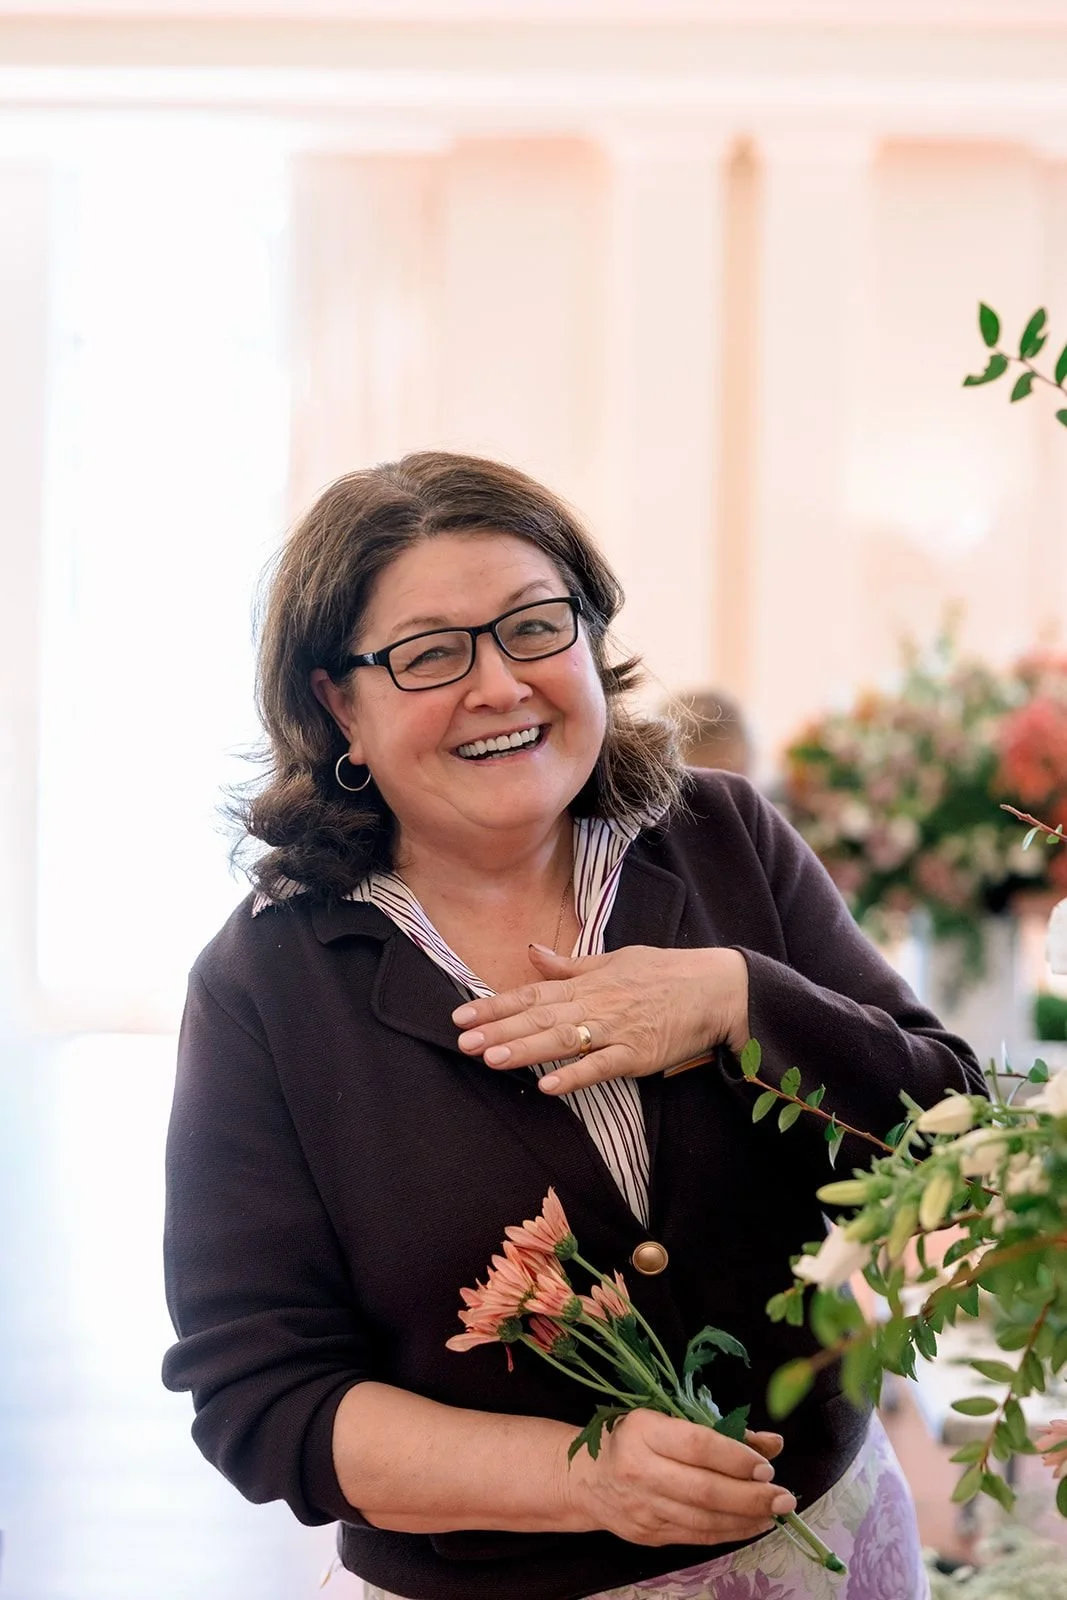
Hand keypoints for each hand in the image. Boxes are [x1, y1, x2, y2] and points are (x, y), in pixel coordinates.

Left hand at [452, 943, 748, 1094]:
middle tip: (464, 1043)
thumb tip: (531, 953)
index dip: (495, 1006)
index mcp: (587, 982)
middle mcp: (596, 1004)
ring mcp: (616, 1030)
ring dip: (526, 1050)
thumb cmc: (665, 973)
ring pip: (563, 1040)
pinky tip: (549, 1086)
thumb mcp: (614, 960)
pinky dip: (576, 1075)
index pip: (532, 994)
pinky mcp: (638, 1054)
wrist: (716, 988)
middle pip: (539, 1018)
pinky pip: (602, 1066)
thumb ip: (570, 965)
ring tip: (493, 1060)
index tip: (462, 1016)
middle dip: (499, 1031)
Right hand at [562, 1409, 792, 1546]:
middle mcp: (641, 1470)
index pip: (697, 1445)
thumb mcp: (669, 1419)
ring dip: (746, 1518)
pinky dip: (729, 1532)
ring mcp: (645, 1507)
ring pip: (704, 1519)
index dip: (735, 1457)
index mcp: (645, 1431)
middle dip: (750, 1496)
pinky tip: (752, 1525)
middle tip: (784, 1497)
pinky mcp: (650, 1534)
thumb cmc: (635, 1439)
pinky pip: (697, 1536)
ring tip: (775, 1512)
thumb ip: (721, 1431)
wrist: (589, 1478)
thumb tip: (773, 1443)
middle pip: (704, 1489)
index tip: (765, 1466)